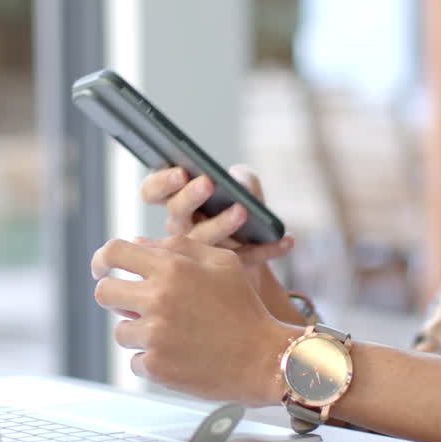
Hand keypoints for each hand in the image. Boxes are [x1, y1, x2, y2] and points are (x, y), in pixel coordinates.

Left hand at [91, 236, 301, 404]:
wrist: (264, 359)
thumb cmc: (245, 308)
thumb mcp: (222, 263)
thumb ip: (178, 247)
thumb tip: (139, 244)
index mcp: (172, 268)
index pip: (114, 253)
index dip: (102, 259)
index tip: (102, 269)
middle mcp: (158, 298)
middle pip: (104, 293)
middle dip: (116, 297)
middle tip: (135, 305)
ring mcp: (155, 335)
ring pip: (121, 331)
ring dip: (140, 333)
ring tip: (174, 335)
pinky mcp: (156, 367)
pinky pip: (136, 361)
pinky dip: (153, 361)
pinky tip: (181, 356)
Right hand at [140, 165, 293, 271]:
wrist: (253, 258)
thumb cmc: (239, 214)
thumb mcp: (242, 191)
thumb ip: (242, 180)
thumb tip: (238, 181)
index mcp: (177, 204)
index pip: (152, 191)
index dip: (162, 182)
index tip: (181, 172)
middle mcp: (181, 229)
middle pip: (176, 213)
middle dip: (190, 196)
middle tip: (208, 183)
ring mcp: (197, 253)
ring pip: (202, 240)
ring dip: (222, 223)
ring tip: (243, 210)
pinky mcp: (223, 270)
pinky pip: (244, 258)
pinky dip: (267, 249)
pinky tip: (287, 239)